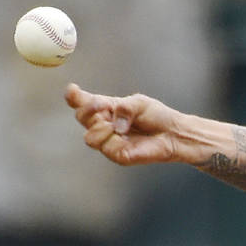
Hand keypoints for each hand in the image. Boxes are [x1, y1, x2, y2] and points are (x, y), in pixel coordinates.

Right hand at [65, 83, 205, 165]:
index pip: (82, 102)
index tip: (73, 90)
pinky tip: (126, 136)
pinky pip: (107, 148)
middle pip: (81, 117)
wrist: (173, 133)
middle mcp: (103, 124)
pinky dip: (115, 140)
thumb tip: (113, 123)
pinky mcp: (117, 155)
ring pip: (89, 138)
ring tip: (118, 126)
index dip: (73, 96)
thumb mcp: (139, 103)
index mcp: (105, 108)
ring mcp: (109, 141)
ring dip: (101, 129)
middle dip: (87, 110)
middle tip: (102, 106)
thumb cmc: (157, 116)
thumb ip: (123, 108)